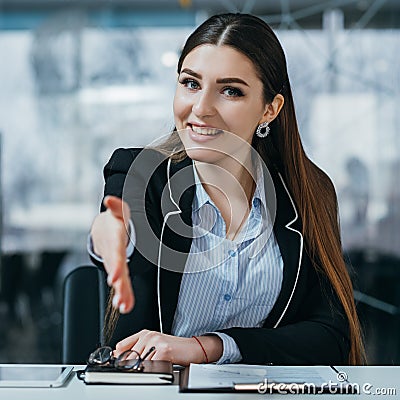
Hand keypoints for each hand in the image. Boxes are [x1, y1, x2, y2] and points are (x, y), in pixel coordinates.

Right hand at [90, 195, 134, 312]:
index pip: (115, 254)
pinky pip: (121, 283)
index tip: (114, 278)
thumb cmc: (114, 222)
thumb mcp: (119, 211)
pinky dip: (123, 295)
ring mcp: (115, 264)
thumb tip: (109, 199)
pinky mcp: (118, 271)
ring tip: (124, 306)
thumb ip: (117, 206)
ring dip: (121, 294)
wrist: (104, 230)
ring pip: (118, 280)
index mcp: (115, 241)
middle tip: (120, 299)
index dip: (115, 266)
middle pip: (116, 271)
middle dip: (118, 285)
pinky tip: (126, 306)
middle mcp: (113, 255)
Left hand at [115, 330, 222, 365]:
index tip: (116, 367)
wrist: (194, 348)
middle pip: (128, 358)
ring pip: (138, 363)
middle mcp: (148, 335)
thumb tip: (117, 359)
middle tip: (145, 369)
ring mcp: (155, 341)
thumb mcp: (154, 347)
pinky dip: (154, 370)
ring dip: (145, 369)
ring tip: (156, 366)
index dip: (118, 360)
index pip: (121, 348)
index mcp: (144, 334)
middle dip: (133, 367)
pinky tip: (161, 366)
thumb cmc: (175, 350)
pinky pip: (150, 366)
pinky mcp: (163, 350)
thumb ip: (137, 351)